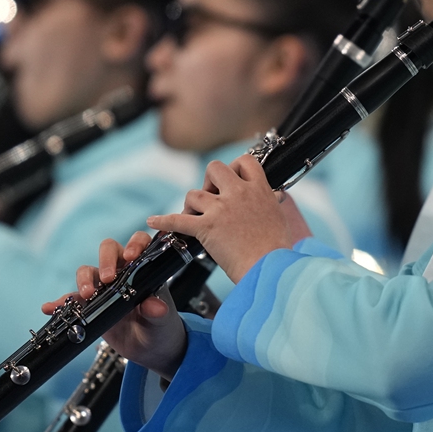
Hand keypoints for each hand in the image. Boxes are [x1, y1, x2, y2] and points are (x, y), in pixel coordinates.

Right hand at [42, 232, 186, 380]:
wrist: (151, 350)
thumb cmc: (161, 328)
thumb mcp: (162, 322)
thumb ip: (159, 313)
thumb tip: (156, 307)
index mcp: (143, 270)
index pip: (138, 244)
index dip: (134, 244)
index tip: (131, 256)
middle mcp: (123, 273)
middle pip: (108, 251)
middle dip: (105, 260)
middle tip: (107, 279)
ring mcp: (104, 288)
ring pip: (88, 271)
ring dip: (84, 279)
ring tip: (85, 294)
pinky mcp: (90, 305)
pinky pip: (72, 300)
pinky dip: (60, 302)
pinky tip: (50, 307)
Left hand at [148, 155, 295, 282]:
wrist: (270, 269)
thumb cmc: (277, 250)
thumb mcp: (279, 218)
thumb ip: (270, 202)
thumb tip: (273, 196)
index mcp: (259, 190)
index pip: (244, 161)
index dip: (234, 167)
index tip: (231, 179)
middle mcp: (238, 194)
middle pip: (214, 168)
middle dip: (209, 181)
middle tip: (211, 197)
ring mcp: (220, 210)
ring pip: (194, 194)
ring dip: (192, 206)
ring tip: (195, 218)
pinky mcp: (206, 228)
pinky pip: (177, 220)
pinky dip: (163, 221)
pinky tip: (153, 221)